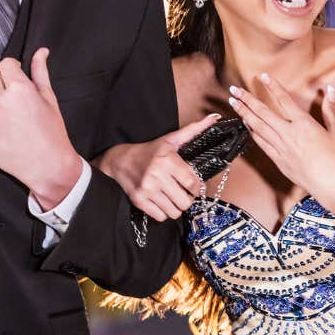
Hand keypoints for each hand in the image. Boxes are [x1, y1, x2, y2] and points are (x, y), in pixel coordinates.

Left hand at [0, 48, 81, 208]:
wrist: (46, 166)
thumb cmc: (52, 132)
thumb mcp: (49, 99)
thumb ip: (40, 72)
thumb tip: (40, 51)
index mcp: (19, 88)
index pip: (5, 64)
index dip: (13, 70)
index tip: (18, 78)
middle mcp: (0, 100)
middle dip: (7, 88)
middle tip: (21, 107)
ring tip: (15, 123)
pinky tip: (6, 133)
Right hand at [96, 114, 219, 220]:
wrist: (119, 161)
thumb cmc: (149, 151)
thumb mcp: (170, 139)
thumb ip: (193, 130)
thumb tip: (215, 118)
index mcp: (167, 160)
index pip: (192, 183)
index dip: (197, 188)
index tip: (194, 186)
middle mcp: (157, 175)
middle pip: (185, 202)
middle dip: (187, 199)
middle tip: (183, 193)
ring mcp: (147, 189)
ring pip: (174, 212)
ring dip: (176, 207)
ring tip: (172, 197)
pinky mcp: (139, 201)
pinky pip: (161, 217)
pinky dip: (163, 212)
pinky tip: (161, 201)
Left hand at [228, 75, 334, 206]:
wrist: (330, 185)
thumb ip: (330, 110)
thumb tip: (330, 90)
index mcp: (304, 124)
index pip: (284, 100)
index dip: (273, 86)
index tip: (263, 76)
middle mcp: (289, 133)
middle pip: (263, 112)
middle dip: (247, 99)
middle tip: (234, 89)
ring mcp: (281, 147)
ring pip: (257, 127)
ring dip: (244, 113)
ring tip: (233, 103)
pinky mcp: (278, 159)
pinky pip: (261, 143)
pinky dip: (251, 132)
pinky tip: (245, 124)